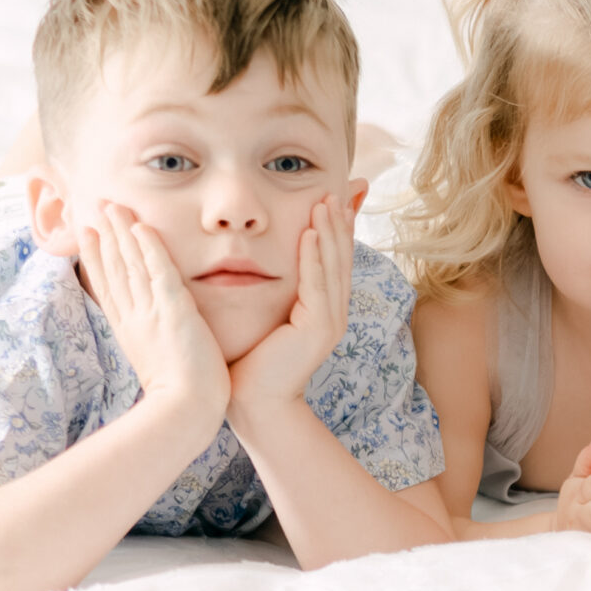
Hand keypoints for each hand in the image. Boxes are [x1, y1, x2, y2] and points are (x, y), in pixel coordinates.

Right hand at [78, 204, 231, 423]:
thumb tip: (152, 339)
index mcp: (128, 330)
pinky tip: (142, 225)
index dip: (96, 258)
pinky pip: (158, 270)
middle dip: (104, 237)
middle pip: (114, 268)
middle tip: (95, 209)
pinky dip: (149, 246)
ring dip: (121, 232)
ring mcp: (150, 312)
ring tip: (112, 206)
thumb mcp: (156, 364)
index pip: (109, 286)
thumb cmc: (179, 396)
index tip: (87, 234)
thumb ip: (152, 344)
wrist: (184, 410)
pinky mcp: (172, 310)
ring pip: (131, 263)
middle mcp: (133, 316)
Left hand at [228, 194, 352, 416]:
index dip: (336, 228)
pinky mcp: (318, 329)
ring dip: (330, 231)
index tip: (335, 196)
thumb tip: (256, 264)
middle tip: (337, 188)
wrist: (254, 403)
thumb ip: (270, 291)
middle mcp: (333, 312)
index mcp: (323, 309)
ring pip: (332, 266)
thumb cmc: (250, 362)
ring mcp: (329, 321)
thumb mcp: (263, 316)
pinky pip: (317, 285)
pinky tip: (311, 233)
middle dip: (340, 221)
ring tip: (327, 200)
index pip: (332, 260)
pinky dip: (315, 256)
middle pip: (340, 257)